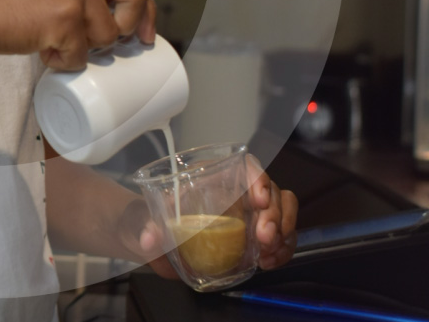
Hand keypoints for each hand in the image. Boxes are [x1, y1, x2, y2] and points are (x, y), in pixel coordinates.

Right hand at [0, 0, 155, 68]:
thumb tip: (115, 14)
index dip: (142, 8)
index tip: (142, 34)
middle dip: (127, 27)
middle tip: (106, 45)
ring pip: (108, 34)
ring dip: (82, 48)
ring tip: (50, 40)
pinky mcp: (64, 14)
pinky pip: (82, 54)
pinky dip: (63, 61)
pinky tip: (40, 47)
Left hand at [116, 159, 297, 277]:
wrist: (154, 242)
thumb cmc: (152, 219)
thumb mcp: (145, 220)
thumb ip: (146, 226)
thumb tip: (149, 237)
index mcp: (212, 176)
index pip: (245, 165)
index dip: (258, 178)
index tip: (258, 200)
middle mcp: (236, 190)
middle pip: (270, 190)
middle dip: (274, 213)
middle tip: (264, 238)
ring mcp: (249, 213)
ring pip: (283, 209)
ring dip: (284, 231)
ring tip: (267, 254)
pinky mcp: (255, 236)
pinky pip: (283, 236)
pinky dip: (283, 249)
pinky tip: (269, 262)